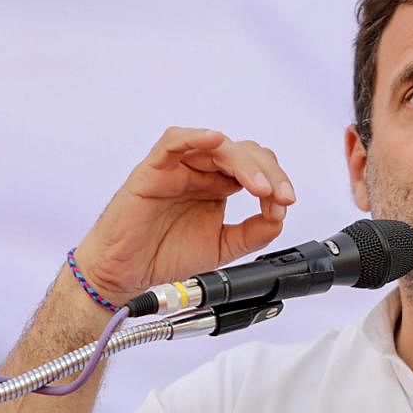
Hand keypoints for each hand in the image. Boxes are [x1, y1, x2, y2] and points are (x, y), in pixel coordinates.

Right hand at [73, 127, 296, 303]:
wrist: (127, 275)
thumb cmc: (164, 256)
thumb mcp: (223, 247)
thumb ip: (252, 233)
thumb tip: (278, 217)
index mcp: (218, 186)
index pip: (255, 169)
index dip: (276, 182)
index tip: (285, 204)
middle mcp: (200, 172)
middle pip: (242, 153)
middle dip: (268, 172)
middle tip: (280, 196)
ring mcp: (177, 169)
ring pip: (215, 146)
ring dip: (244, 162)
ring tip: (260, 187)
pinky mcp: (152, 171)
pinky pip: (172, 143)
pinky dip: (194, 137)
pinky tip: (214, 140)